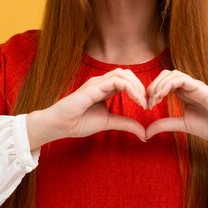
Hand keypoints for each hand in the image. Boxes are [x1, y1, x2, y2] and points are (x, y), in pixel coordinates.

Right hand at [29, 68, 147, 146]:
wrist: (60, 125)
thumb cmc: (79, 122)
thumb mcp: (109, 123)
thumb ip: (126, 124)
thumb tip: (144, 134)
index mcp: (105, 88)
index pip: (127, 80)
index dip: (139, 90)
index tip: (146, 106)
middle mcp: (102, 82)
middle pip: (127, 73)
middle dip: (141, 86)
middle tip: (147, 103)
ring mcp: (97, 83)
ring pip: (123, 73)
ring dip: (136, 86)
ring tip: (141, 102)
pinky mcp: (93, 87)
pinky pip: (116, 81)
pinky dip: (130, 88)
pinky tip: (135, 100)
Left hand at [145, 70, 207, 152]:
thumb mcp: (182, 125)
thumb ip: (165, 125)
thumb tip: (146, 132)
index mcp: (183, 93)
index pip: (163, 83)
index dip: (152, 92)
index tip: (147, 107)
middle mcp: (188, 86)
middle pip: (165, 75)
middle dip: (153, 86)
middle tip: (148, 102)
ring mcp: (194, 85)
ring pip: (171, 74)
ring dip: (159, 84)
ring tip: (154, 99)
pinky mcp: (200, 87)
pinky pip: (181, 78)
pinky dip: (168, 84)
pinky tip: (162, 95)